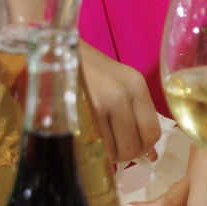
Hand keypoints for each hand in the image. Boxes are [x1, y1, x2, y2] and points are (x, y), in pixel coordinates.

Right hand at [78, 44, 162, 165]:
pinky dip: (93, 152)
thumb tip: (150, 155)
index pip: (152, 131)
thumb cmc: (88, 69)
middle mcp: (121, 93)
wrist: (54, 50)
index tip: (132, 148)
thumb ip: (134, 114)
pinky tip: (87, 141)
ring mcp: (100, 103)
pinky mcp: (79, 112)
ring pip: (115, 150)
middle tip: (114, 151)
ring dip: (108, 155)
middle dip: (126, 155)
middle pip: (135, 145)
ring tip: (98, 143)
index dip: (144, 148)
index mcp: (136, 85)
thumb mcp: (118, 83)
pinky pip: (94, 147)